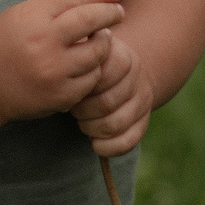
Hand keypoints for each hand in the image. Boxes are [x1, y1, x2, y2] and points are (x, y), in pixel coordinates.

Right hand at [0, 0, 124, 121]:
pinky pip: (92, 78)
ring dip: (104, 42)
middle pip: (92, 19)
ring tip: (100, 38)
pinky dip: (94, 68)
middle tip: (118, 11)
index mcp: (34, 16)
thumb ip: (60, 0)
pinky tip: (87, 63)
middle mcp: (44, 42)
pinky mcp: (60, 95)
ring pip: (98, 51)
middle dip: (111, 12)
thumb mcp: (25, 13)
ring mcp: (54, 71)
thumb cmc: (8, 41)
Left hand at [72, 29, 154, 155]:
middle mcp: (136, 77)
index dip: (80, 88)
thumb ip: (74, 64)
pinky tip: (95, 143)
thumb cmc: (94, 67)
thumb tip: (61, 84)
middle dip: (83, 112)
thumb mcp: (86, 57)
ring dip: (92, 129)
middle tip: (74, 110)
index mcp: (121, 56)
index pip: (100, 76)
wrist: (124, 74)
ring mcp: (142, 100)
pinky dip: (107, 147)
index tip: (70, 89)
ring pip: (115, 125)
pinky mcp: (143, 121)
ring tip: (83, 123)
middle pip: (106, 103)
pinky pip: (127, 141)